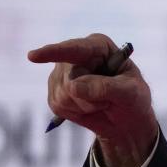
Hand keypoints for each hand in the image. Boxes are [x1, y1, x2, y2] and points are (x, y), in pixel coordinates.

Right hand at [28, 33, 158, 166]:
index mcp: (98, 47)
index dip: (54, 52)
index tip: (33, 56)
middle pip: (69, 79)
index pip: (75, 49)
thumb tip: (73, 86)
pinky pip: (57, 105)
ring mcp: (62, 73)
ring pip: (62, 95)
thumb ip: (106, 87)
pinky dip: (75, 112)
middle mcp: (75, 55)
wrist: (125, 119)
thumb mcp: (131, 93)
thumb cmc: (133, 99)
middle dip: (90, 97)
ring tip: (101, 102)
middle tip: (109, 100)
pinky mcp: (55, 91)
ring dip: (84, 106)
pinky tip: (88, 108)